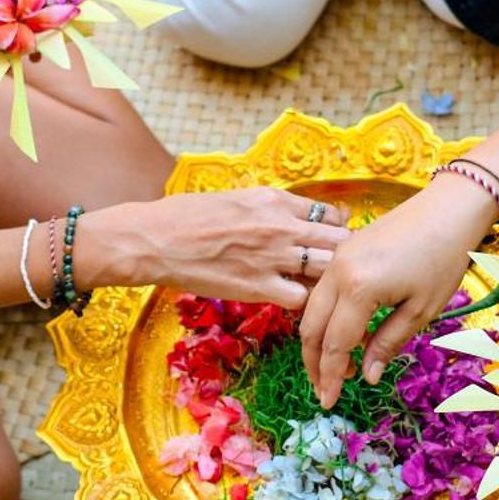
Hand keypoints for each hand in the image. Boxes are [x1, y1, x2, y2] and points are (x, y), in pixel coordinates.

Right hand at [81, 187, 347, 307]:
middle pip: (337, 239)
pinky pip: (301, 297)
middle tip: (340, 267)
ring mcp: (271, 257)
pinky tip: (294, 300)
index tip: (334, 239)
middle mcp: (280, 226)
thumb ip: (269, 208)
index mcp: (274, 200)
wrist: (155, 240)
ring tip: (322, 287)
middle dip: (343, 253)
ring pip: (326, 268)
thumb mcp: (236, 198)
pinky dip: (304, 301)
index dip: (337, 228)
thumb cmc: (188, 216)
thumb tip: (294, 216)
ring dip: (327, 278)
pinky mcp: (257, 287)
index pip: (327, 212)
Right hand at [300, 174, 498, 406]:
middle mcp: (337, 272)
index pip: (334, 344)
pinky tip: (345, 336)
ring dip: (317, 342)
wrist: (448, 208)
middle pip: (310, 328)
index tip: (329, 403)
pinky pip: (322, 291)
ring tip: (336, 368)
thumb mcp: (421, 310)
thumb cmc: (442, 259)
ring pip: (311, 309)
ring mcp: (336, 258)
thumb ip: (388, 343)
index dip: (330, 377)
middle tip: (326, 390)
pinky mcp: (342, 251)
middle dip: (314, 364)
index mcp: (358, 289)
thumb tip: (366, 376)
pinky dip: (325, 318)